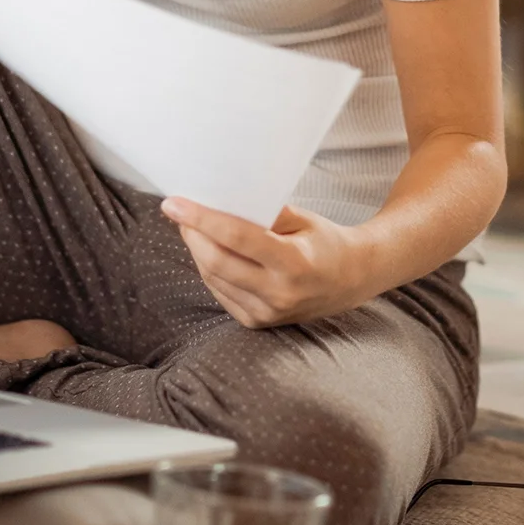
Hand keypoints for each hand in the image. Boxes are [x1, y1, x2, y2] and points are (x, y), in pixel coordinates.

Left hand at [162, 198, 374, 327]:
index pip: (237, 238)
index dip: (201, 219)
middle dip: (191, 234)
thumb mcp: (302, 219)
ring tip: (194, 227)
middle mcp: (280, 294)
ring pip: (213, 278)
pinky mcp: (257, 323)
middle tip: (179, 212)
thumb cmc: (323, 242)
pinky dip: (209, 269)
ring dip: (197, 251)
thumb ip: (264, 212)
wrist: (349, 281)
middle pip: (217, 261)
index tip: (173, 203)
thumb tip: (217, 201)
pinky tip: (210, 251)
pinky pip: (220, 292)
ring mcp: (267, 313)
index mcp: (294, 264)